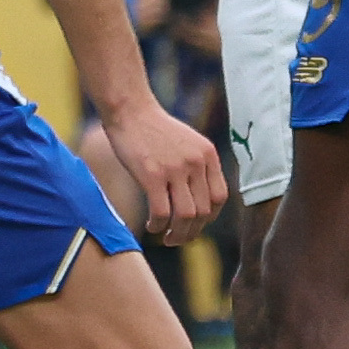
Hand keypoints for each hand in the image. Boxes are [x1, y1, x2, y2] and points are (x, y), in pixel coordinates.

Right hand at [98, 97, 224, 244]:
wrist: (129, 109)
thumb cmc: (152, 128)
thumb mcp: (186, 142)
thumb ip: (196, 165)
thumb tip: (197, 198)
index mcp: (207, 154)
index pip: (219, 197)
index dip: (209, 217)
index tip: (195, 224)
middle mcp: (196, 162)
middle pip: (204, 211)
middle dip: (192, 231)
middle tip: (179, 238)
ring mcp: (175, 169)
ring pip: (186, 216)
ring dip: (178, 235)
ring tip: (167, 239)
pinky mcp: (152, 174)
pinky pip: (162, 212)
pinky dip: (158, 226)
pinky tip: (152, 227)